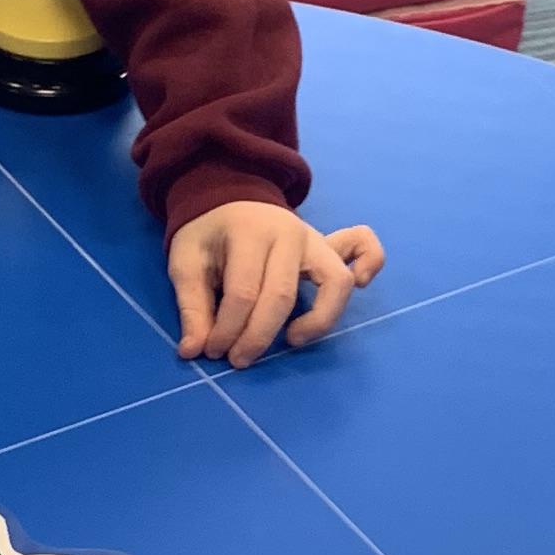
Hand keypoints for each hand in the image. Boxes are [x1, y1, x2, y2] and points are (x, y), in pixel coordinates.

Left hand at [168, 205, 383, 367]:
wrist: (230, 195)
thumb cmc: (209, 234)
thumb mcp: (185, 262)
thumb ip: (192, 306)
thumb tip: (193, 351)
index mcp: (249, 233)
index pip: (244, 292)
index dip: (227, 330)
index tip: (211, 351)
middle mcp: (290, 234)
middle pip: (282, 295)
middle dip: (258, 336)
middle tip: (238, 359)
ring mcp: (316, 239)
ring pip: (334, 282)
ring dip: (318, 320)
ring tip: (292, 340)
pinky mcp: (331, 245)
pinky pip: (365, 248)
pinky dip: (369, 265)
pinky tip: (360, 285)